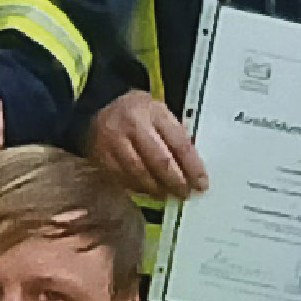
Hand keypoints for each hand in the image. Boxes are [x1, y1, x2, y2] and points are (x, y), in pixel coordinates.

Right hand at [88, 88, 203, 199]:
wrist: (99, 106)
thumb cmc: (138, 111)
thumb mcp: (160, 112)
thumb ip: (176, 135)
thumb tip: (193, 166)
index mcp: (154, 112)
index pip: (178, 143)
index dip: (192, 167)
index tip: (201, 183)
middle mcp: (133, 126)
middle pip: (159, 161)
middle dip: (176, 182)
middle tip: (185, 193)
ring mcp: (114, 142)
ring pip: (140, 173)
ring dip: (157, 188)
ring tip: (168, 195)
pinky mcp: (101, 156)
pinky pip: (123, 178)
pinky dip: (139, 188)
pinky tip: (149, 191)